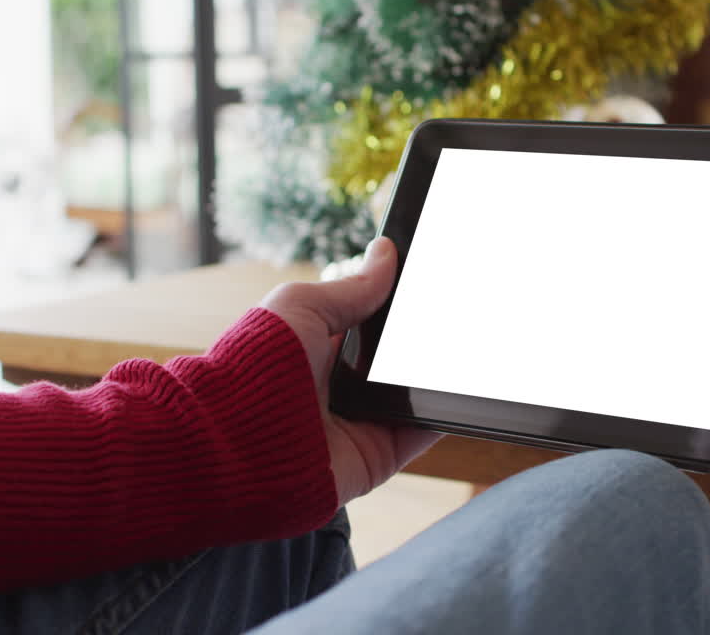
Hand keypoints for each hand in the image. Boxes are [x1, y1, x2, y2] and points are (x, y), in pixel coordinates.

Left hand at [262, 237, 442, 505]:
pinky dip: (443, 416)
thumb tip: (386, 252)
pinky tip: (463, 393)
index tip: (430, 286)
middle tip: (454, 317)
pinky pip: (419, 435)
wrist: (240, 440)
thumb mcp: (303, 306)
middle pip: (394, 361)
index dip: (397, 306)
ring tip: (468, 351)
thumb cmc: (257, 366)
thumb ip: (352, 288)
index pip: (368, 323)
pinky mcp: (376, 457)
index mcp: (316, 348)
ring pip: (413, 396)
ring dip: (439, 378)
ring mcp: (359, 423)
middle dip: (422, 342)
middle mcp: (339, 387)